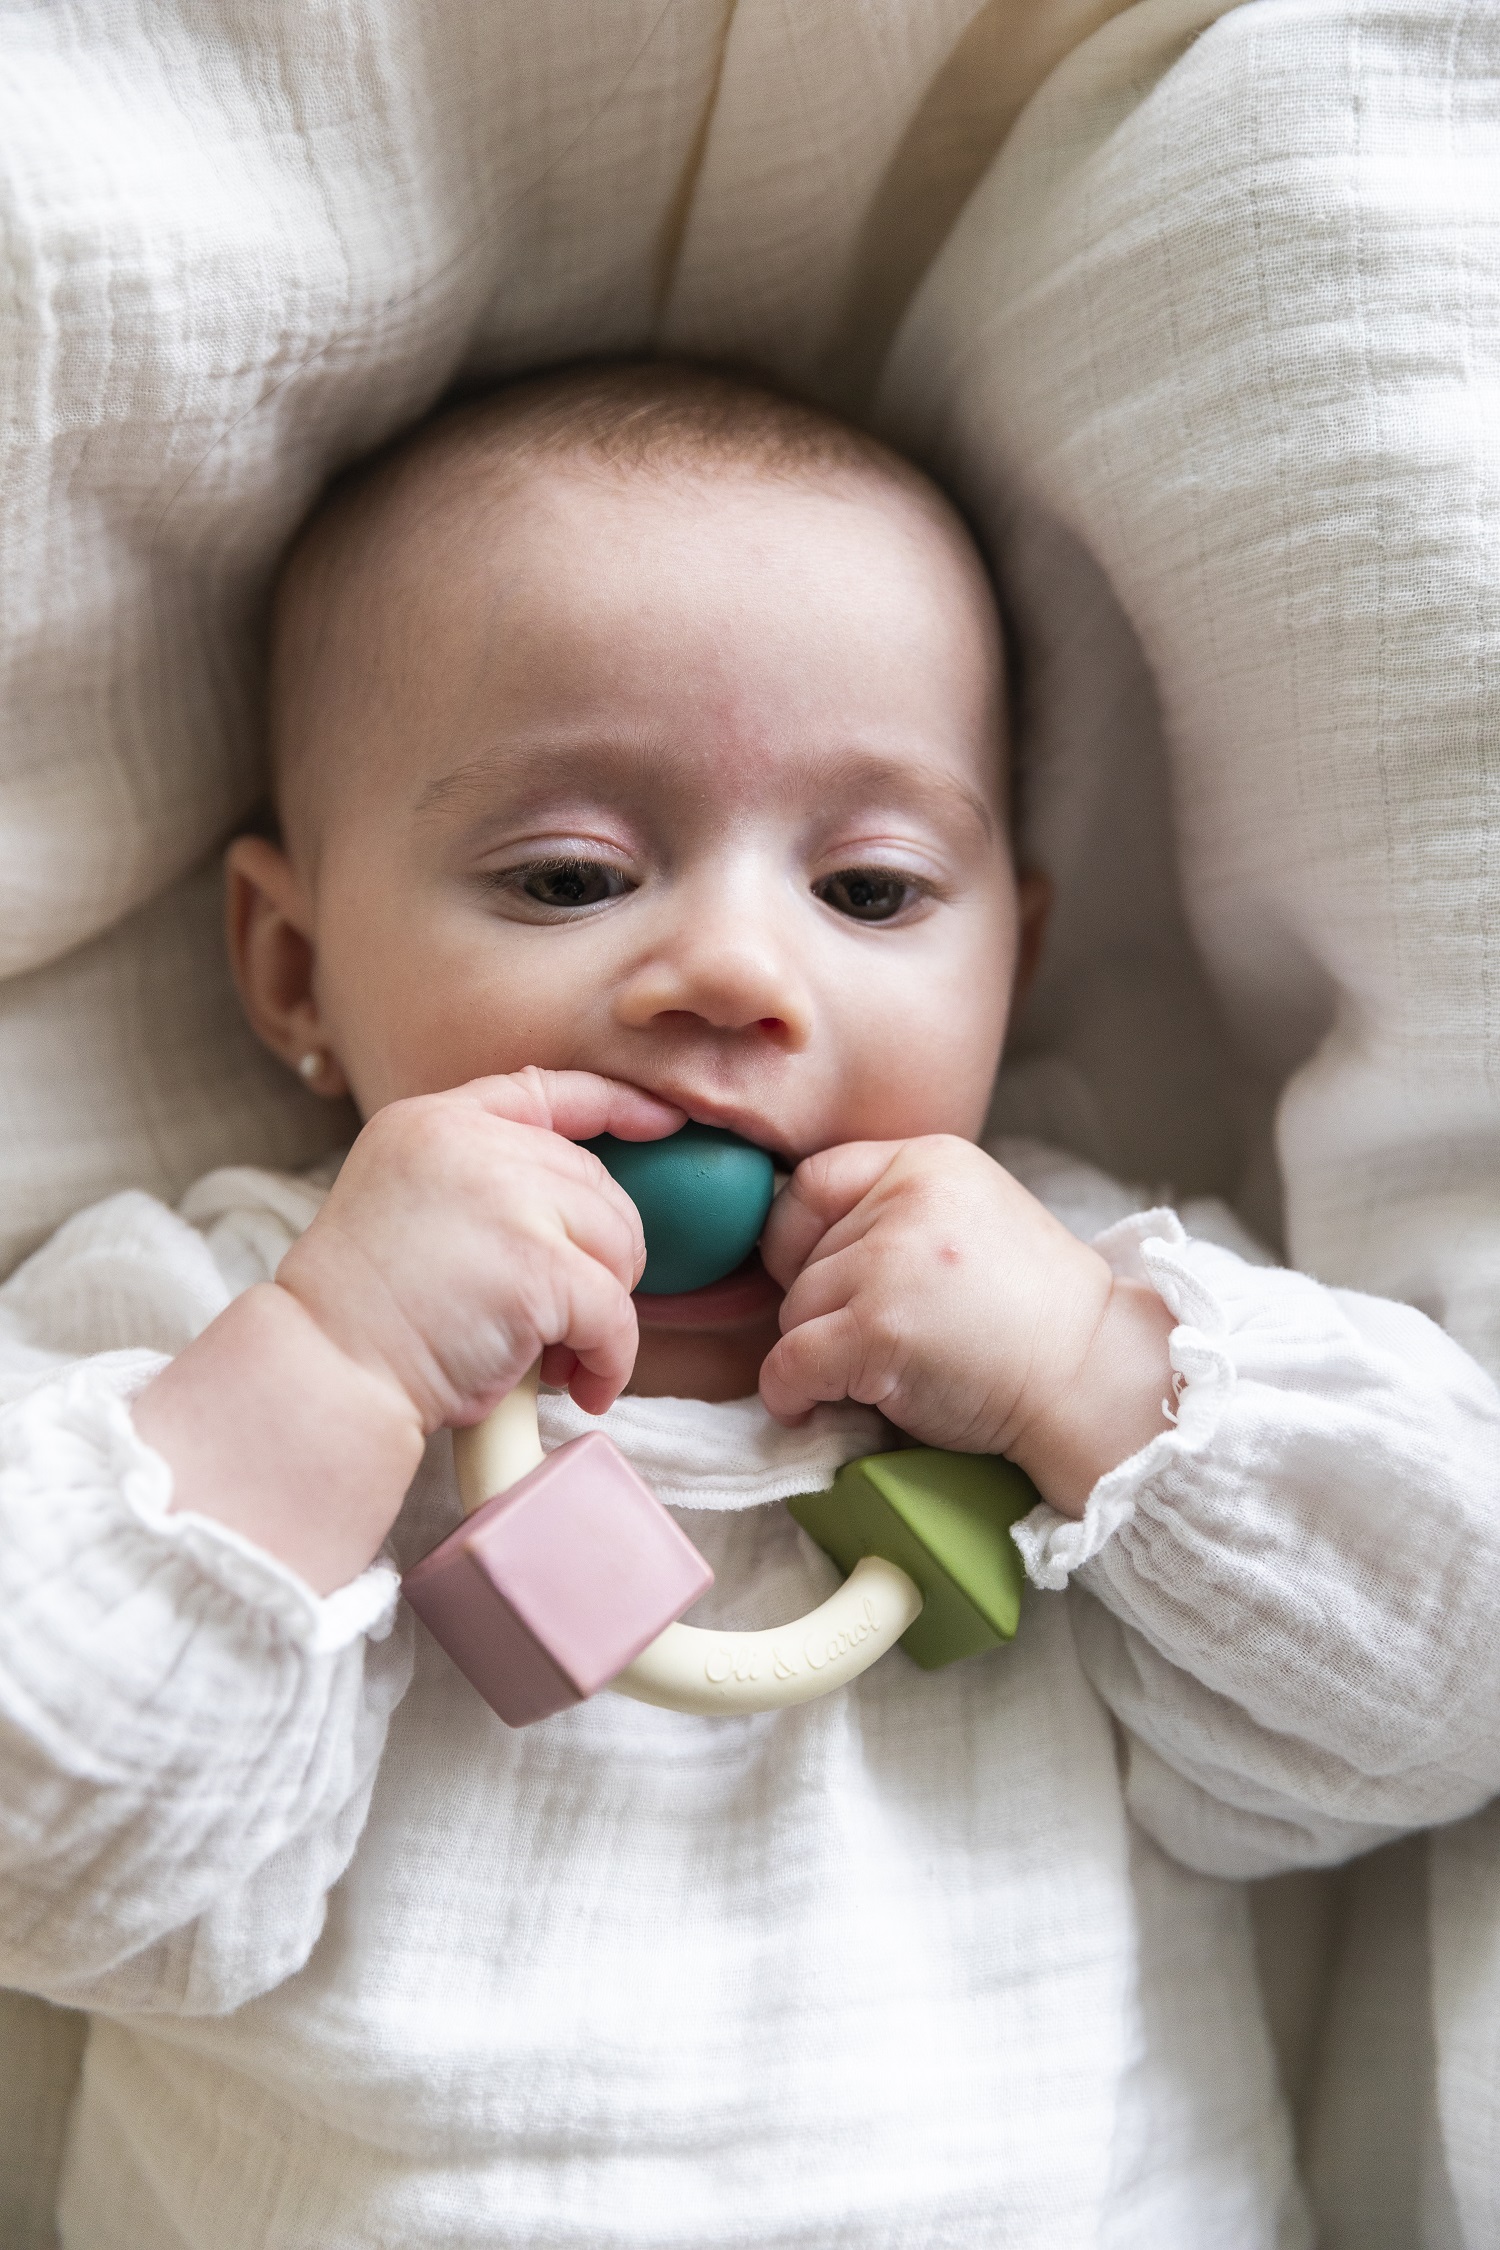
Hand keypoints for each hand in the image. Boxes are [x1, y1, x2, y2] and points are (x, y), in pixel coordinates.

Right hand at [136, 1070, 680, 1590]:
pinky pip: (614, 1314)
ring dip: (605, 1312)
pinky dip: (612, 1359)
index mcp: (433, 1121)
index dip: (613, 1103)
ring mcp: (508, 1201)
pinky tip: (586, 1387)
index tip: (663, 1122)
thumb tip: (583, 1210)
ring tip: (564, 1358)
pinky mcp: (537, 1269)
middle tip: (573, 1321)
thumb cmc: (364, 1317)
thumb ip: (478, 1185)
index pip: (545, 1090)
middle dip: (603, 1257)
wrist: (325, 1371)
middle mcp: (472, 1144)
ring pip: (616, 1247)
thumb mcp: (407, 1208)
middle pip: (595, 1184)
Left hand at [757, 1137, 1174, 1516]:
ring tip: (878, 1372)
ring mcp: (891, 1263)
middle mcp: (907, 1197)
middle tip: (880, 1341)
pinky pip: (791, 1363)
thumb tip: (787, 1254)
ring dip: (817, 1354)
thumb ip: (893, 1216)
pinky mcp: (879, 1329)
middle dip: (823, 1310)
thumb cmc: (1030, 1314)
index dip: (798, 1240)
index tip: (816, 1281)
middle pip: (801, 1258)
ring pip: (795, 1312)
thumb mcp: (966, 1220)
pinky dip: (790, 1394)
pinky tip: (814, 1407)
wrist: (1091, 1375)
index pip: (811, 1183)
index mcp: (929, 1160)